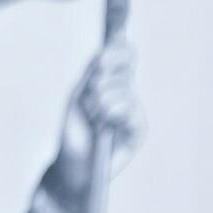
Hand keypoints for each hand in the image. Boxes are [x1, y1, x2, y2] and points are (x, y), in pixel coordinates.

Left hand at [39, 35, 144, 212]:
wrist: (73, 162)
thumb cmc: (74, 130)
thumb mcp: (77, 96)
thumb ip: (92, 74)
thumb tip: (104, 52)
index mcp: (111, 82)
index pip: (125, 56)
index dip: (118, 50)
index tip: (106, 50)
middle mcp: (126, 94)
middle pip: (124, 68)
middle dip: (101, 79)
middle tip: (88, 99)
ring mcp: (134, 111)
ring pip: (124, 88)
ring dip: (101, 101)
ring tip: (93, 117)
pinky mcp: (139, 129)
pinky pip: (130, 110)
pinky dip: (112, 113)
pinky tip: (105, 125)